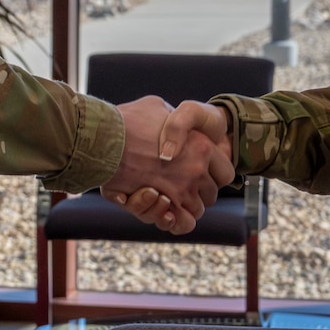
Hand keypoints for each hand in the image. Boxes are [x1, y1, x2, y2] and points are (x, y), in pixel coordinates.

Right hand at [101, 96, 233, 234]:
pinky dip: (173, 220)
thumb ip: (172, 119)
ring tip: (165, 196)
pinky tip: (163, 209)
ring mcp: (180, 190)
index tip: (200, 170)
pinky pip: (178, 223)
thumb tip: (170, 119)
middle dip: (197, 192)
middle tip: (178, 183)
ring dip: (183, 207)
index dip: (214, 174)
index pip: (226, 173)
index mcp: (202, 146)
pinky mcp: (161, 206)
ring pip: (195, 211)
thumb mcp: (157, 106)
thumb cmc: (129, 119)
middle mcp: (196, 171)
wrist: (104, 138)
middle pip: (211, 194)